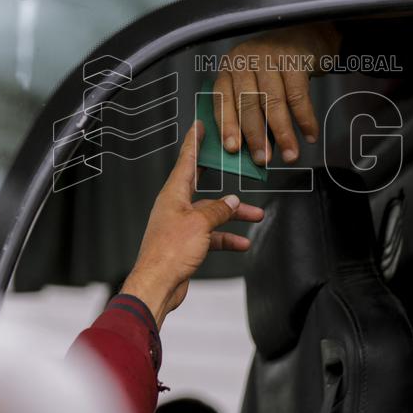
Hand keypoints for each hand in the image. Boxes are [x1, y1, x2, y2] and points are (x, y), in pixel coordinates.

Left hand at [121, 121, 263, 327]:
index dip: (194, 142)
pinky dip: (226, 238)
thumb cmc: (169, 252)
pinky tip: (242, 243)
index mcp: (173, 195)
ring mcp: (181, 226)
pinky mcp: (186, 244)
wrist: (157, 285)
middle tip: (234, 164)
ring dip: (233, 216)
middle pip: (204, 188)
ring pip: (212, 214)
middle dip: (223, 179)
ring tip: (255, 215)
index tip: (199, 127)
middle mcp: (175, 207)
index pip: (186, 161)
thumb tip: (231, 201)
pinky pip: (211, 235)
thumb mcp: (200, 224)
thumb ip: (218, 210)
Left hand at [213, 22, 340, 164]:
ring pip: (273, 102)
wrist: (303, 35)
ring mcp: (269, 58)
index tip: (233, 149)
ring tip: (290, 155)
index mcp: (229, 68)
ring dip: (283, 133)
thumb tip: (251, 148)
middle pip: (248, 103)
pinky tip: (309, 135)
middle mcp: (245, 60)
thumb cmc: (273, 67)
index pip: (223, 99)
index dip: (227, 125)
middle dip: (256, 135)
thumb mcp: (253, 81)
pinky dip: (305, 119)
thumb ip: (248, 108)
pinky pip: (298, 95)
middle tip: (263, 159)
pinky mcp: (294, 60)